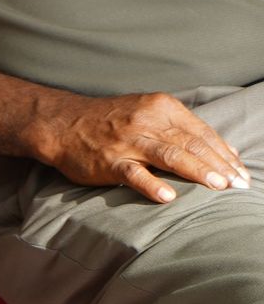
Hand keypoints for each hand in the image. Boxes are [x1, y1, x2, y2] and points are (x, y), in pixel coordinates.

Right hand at [28, 90, 251, 202]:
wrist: (61, 123)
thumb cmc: (110, 121)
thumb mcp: (148, 113)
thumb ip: (184, 130)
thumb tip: (226, 152)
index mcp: (159, 107)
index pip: (201, 132)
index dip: (224, 154)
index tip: (241, 174)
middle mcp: (145, 121)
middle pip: (191, 144)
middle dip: (219, 166)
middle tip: (238, 185)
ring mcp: (127, 141)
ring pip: (169, 156)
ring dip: (197, 171)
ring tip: (218, 186)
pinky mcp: (108, 161)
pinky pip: (133, 173)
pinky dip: (151, 184)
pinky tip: (167, 196)